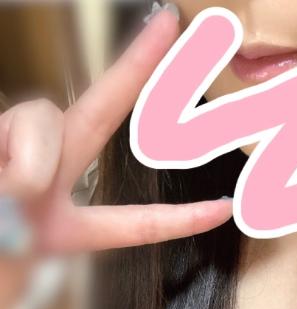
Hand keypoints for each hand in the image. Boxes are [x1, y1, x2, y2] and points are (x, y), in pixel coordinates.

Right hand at [0, 9, 232, 256]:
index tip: (226, 211)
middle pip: (101, 113)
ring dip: (31, 152)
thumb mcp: (15, 249)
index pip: (135, 224)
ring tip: (8, 188)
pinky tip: (3, 176)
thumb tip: (30, 164)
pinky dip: (11, 154)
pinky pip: (19, 120)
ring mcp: (13, 145)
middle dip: (136, 67)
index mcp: (64, 227)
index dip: (180, 221)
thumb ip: (28, 199)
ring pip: (42, 113)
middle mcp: (45, 177)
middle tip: (173, 19)